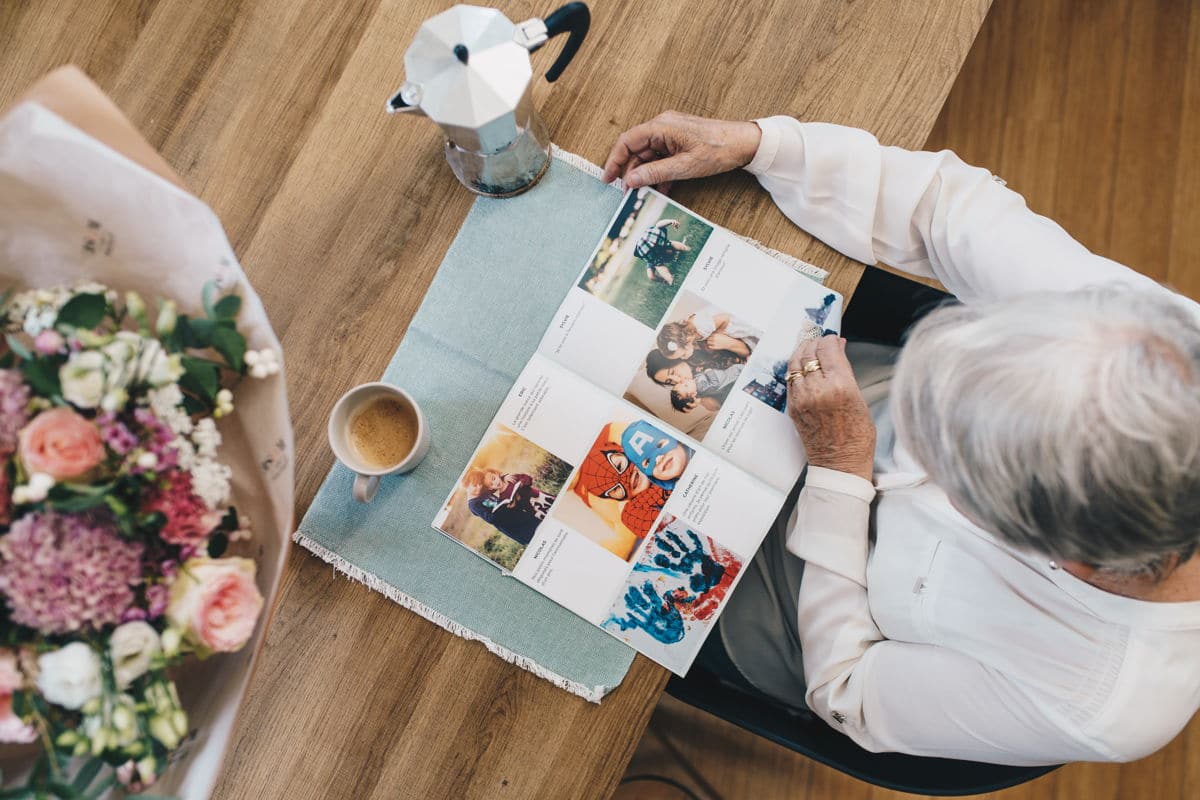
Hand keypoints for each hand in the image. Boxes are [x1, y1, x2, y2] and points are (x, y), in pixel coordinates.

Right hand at [602, 111, 761, 190]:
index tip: (608, 179)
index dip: (614, 160)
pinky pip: (662, 159)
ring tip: (644, 195)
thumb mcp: (684, 166)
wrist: (745, 143)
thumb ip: (655, 173)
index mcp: (661, 126)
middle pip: (636, 150)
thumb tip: (630, 181)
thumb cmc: (719, 149)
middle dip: (631, 173)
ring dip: (646, 176)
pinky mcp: (679, 143)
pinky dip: (659, 174)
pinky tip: (661, 190)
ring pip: (649, 157)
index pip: (627, 141)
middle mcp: (663, 127)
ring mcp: (671, 135)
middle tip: (628, 194)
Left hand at [786, 335, 875, 481]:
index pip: (828, 349)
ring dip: (801, 352)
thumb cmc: (857, 436)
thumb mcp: (859, 399)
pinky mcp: (792, 407)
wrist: (840, 464)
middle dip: (815, 342)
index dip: (830, 340)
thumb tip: (838, 349)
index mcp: (840, 385)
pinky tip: (802, 367)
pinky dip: (795, 369)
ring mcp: (802, 398)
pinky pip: (790, 379)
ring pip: (794, 363)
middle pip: (809, 352)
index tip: (834, 339)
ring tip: (809, 349)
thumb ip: (846, 372)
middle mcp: (818, 389)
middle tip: (820, 341)